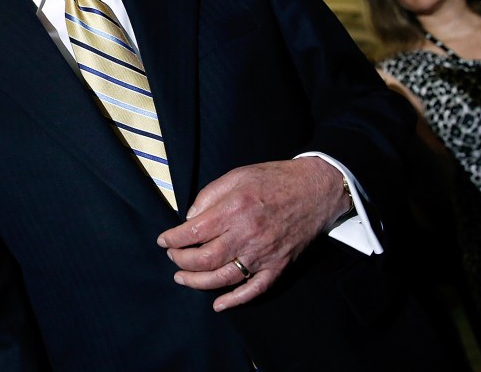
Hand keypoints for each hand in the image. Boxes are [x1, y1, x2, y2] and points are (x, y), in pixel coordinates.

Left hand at [156, 157, 348, 311]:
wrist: (316, 189)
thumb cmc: (274, 179)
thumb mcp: (236, 175)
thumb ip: (209, 195)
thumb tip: (190, 218)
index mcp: (234, 209)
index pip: (194, 232)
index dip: (173, 239)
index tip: (163, 241)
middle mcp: (247, 235)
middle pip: (204, 259)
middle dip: (181, 261)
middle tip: (172, 257)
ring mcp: (264, 254)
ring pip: (224, 277)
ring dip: (198, 282)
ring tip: (182, 278)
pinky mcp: (278, 266)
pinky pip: (255, 289)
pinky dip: (235, 300)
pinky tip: (219, 304)